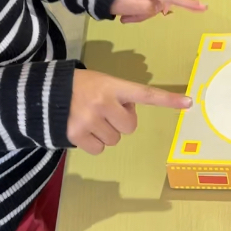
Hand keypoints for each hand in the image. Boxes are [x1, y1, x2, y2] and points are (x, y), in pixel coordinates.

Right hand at [67, 70, 191, 154]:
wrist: (42, 94)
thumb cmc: (77, 87)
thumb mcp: (101, 81)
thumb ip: (119, 95)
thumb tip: (129, 115)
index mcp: (112, 85)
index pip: (145, 93)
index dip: (168, 99)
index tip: (189, 102)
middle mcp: (103, 102)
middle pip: (129, 126)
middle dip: (121, 122)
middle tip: (105, 111)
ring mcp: (90, 120)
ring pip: (114, 139)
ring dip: (106, 132)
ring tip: (90, 118)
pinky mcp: (76, 135)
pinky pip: (99, 149)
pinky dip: (93, 143)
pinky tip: (82, 130)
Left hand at [111, 0, 206, 23]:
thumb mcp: (122, 7)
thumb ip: (143, 9)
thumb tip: (158, 7)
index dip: (186, 2)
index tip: (203, 7)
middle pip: (157, 1)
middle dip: (144, 13)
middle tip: (124, 20)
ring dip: (139, 9)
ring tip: (121, 14)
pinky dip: (137, 1)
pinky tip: (124, 4)